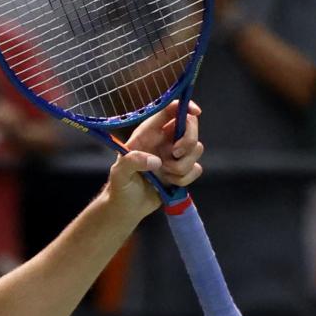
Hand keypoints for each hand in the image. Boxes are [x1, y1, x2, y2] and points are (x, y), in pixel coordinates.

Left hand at [105, 100, 203, 217]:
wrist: (127, 208)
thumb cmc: (120, 187)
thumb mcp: (119, 173)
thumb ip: (132, 162)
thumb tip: (156, 161)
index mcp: (148, 133)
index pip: (170, 110)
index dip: (184, 107)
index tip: (195, 112)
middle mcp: (164, 140)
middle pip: (191, 126)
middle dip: (188, 140)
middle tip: (175, 153)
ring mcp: (175, 155)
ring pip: (196, 149)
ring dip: (182, 165)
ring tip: (164, 174)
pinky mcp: (182, 171)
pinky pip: (196, 169)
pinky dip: (184, 179)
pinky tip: (168, 183)